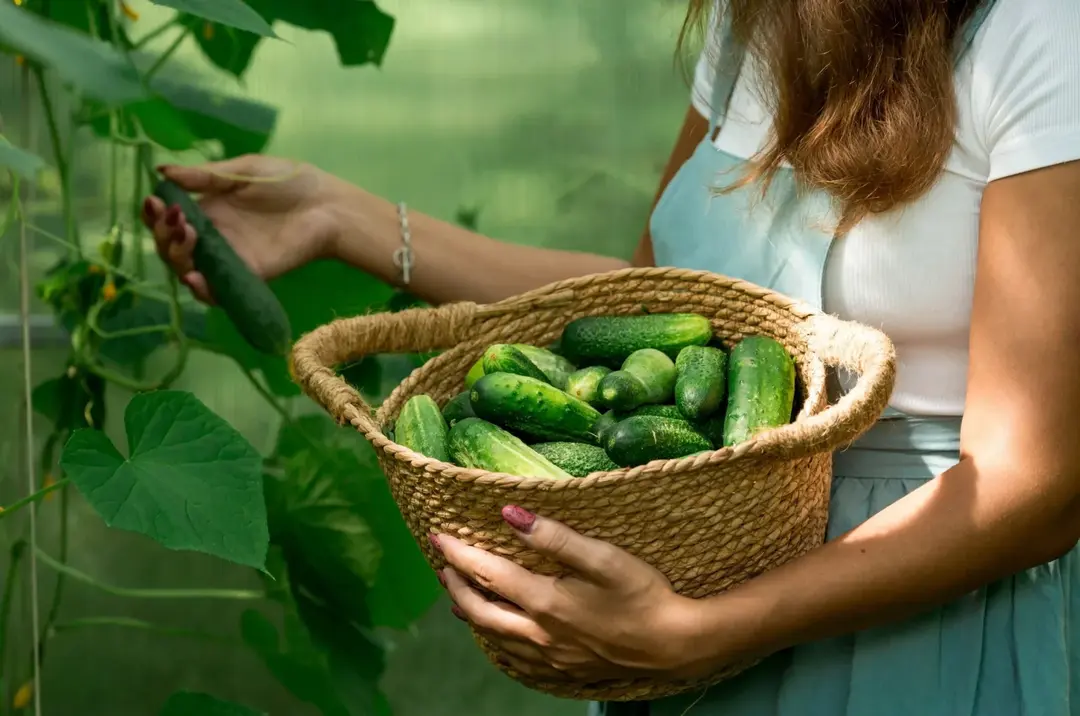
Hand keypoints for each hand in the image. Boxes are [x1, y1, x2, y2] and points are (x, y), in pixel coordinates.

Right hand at [142, 155, 342, 303]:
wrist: (327, 205)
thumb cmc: (289, 181)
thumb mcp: (243, 170)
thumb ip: (205, 176)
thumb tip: (161, 172)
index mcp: (208, 209)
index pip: (168, 218)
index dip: (155, 215)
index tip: (157, 204)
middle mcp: (213, 236)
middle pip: (171, 246)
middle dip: (164, 235)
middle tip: (178, 220)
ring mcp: (229, 259)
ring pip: (187, 269)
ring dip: (177, 256)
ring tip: (188, 236)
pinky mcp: (247, 276)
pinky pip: (217, 291)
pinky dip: (201, 288)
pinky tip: (194, 276)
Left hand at [434, 505, 703, 682]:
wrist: (674, 645)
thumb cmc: (643, 594)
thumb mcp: (603, 557)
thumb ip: (555, 536)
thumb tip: (509, 513)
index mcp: (544, 602)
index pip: (486, 574)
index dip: (457, 554)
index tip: (436, 536)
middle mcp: (539, 634)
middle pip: (479, 611)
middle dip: (455, 587)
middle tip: (442, 565)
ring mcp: (550, 656)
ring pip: (494, 639)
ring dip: (471, 615)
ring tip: (458, 598)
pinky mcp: (565, 669)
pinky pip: (516, 659)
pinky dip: (497, 643)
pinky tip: (498, 636)